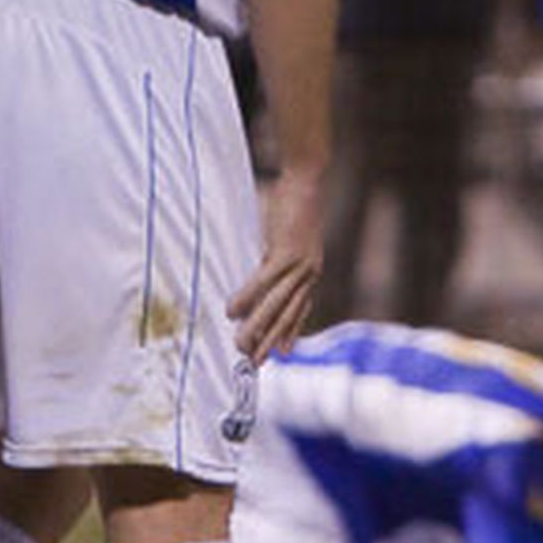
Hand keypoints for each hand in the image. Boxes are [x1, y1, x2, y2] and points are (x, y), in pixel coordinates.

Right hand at [228, 166, 323, 364]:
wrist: (308, 178)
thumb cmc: (296, 203)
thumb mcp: (287, 238)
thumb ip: (277, 258)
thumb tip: (262, 271)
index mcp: (311, 271)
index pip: (299, 310)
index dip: (289, 333)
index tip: (280, 355)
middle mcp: (309, 272)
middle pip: (287, 315)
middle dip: (269, 341)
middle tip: (254, 364)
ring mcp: (299, 264)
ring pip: (275, 304)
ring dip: (256, 328)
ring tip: (239, 346)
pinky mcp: (286, 251)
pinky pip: (263, 281)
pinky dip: (247, 297)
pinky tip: (231, 311)